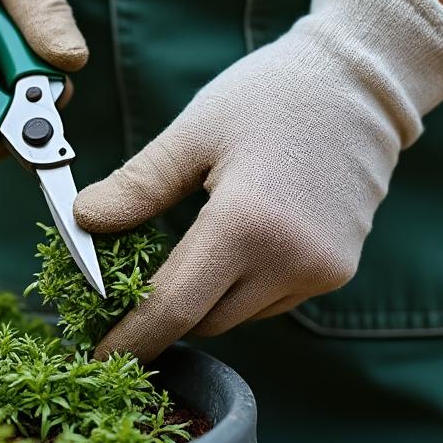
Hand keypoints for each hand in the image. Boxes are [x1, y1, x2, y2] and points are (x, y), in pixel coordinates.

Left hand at [73, 0, 442, 360]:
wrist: (358, 85)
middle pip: (204, 320)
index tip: (99, 358)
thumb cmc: (269, 96)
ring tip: (189, 246)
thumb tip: (84, 220)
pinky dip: (242, 286)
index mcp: (246, 224)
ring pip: (238, 315)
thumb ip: (138, 186)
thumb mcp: (192, 133)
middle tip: (126, 286)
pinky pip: (271, 300)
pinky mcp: (336, 270)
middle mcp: (290, 260)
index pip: (175, 308)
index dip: (133, 339)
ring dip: (206, 298)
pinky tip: (237, 241)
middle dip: (163, 312)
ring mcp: (320, 270)